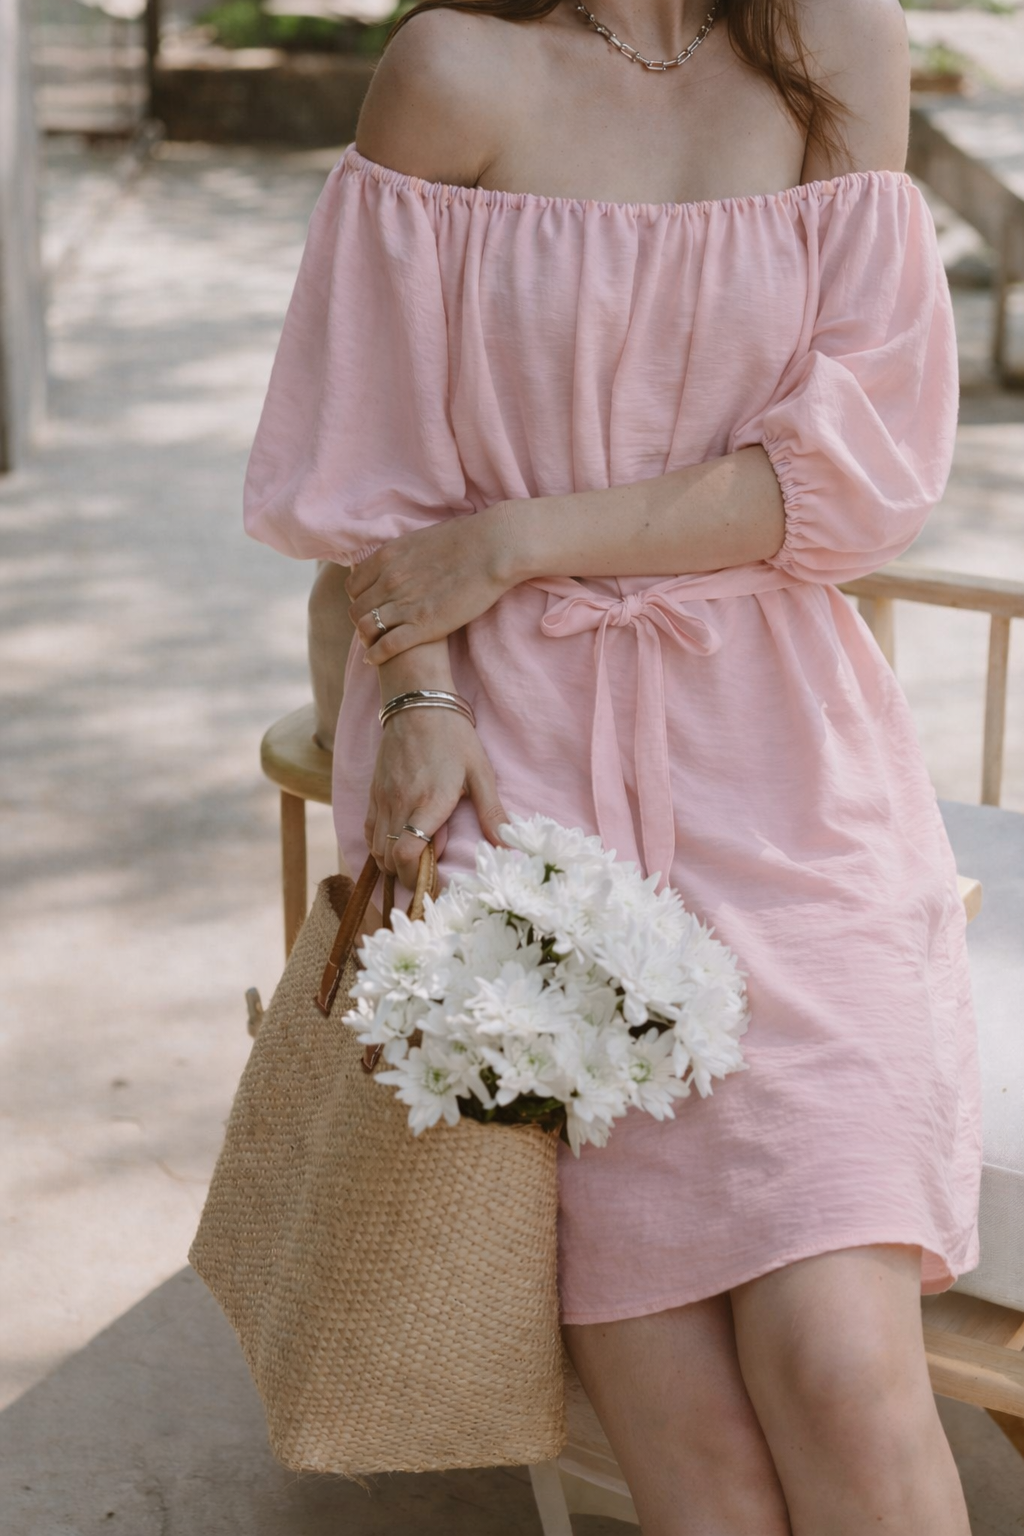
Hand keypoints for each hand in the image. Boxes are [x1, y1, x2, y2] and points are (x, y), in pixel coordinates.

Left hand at [346, 504, 518, 664]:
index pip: (353, 586)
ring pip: (366, 629)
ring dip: (367, 639)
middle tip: (373, 627)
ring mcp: (404, 604)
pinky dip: (376, 655)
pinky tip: (375, 660)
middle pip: (357, 609)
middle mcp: (389, 581)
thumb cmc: (466, 540)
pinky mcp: (423, 626)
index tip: (369, 605)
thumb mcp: (420, 539)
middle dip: (362, 620)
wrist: (492, 549)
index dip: (359, 598)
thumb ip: (402, 554)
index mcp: (386, 558)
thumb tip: (399, 561)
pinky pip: (386, 646)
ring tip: (374, 644)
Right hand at [366, 704, 508, 889]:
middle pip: (391, 861)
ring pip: (377, 850)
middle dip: (410, 877)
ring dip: (394, 864)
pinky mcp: (374, 793)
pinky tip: (399, 844)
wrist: (418, 703)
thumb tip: (509, 845)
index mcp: (429, 804)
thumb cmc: (454, 737)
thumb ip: (492, 812)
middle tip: (432, 875)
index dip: (419, 879)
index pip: (409, 856)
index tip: (437, 885)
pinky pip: (369, 832)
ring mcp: (383, 800)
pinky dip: (380, 847)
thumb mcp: (480, 772)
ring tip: (418, 859)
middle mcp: (400, 805)